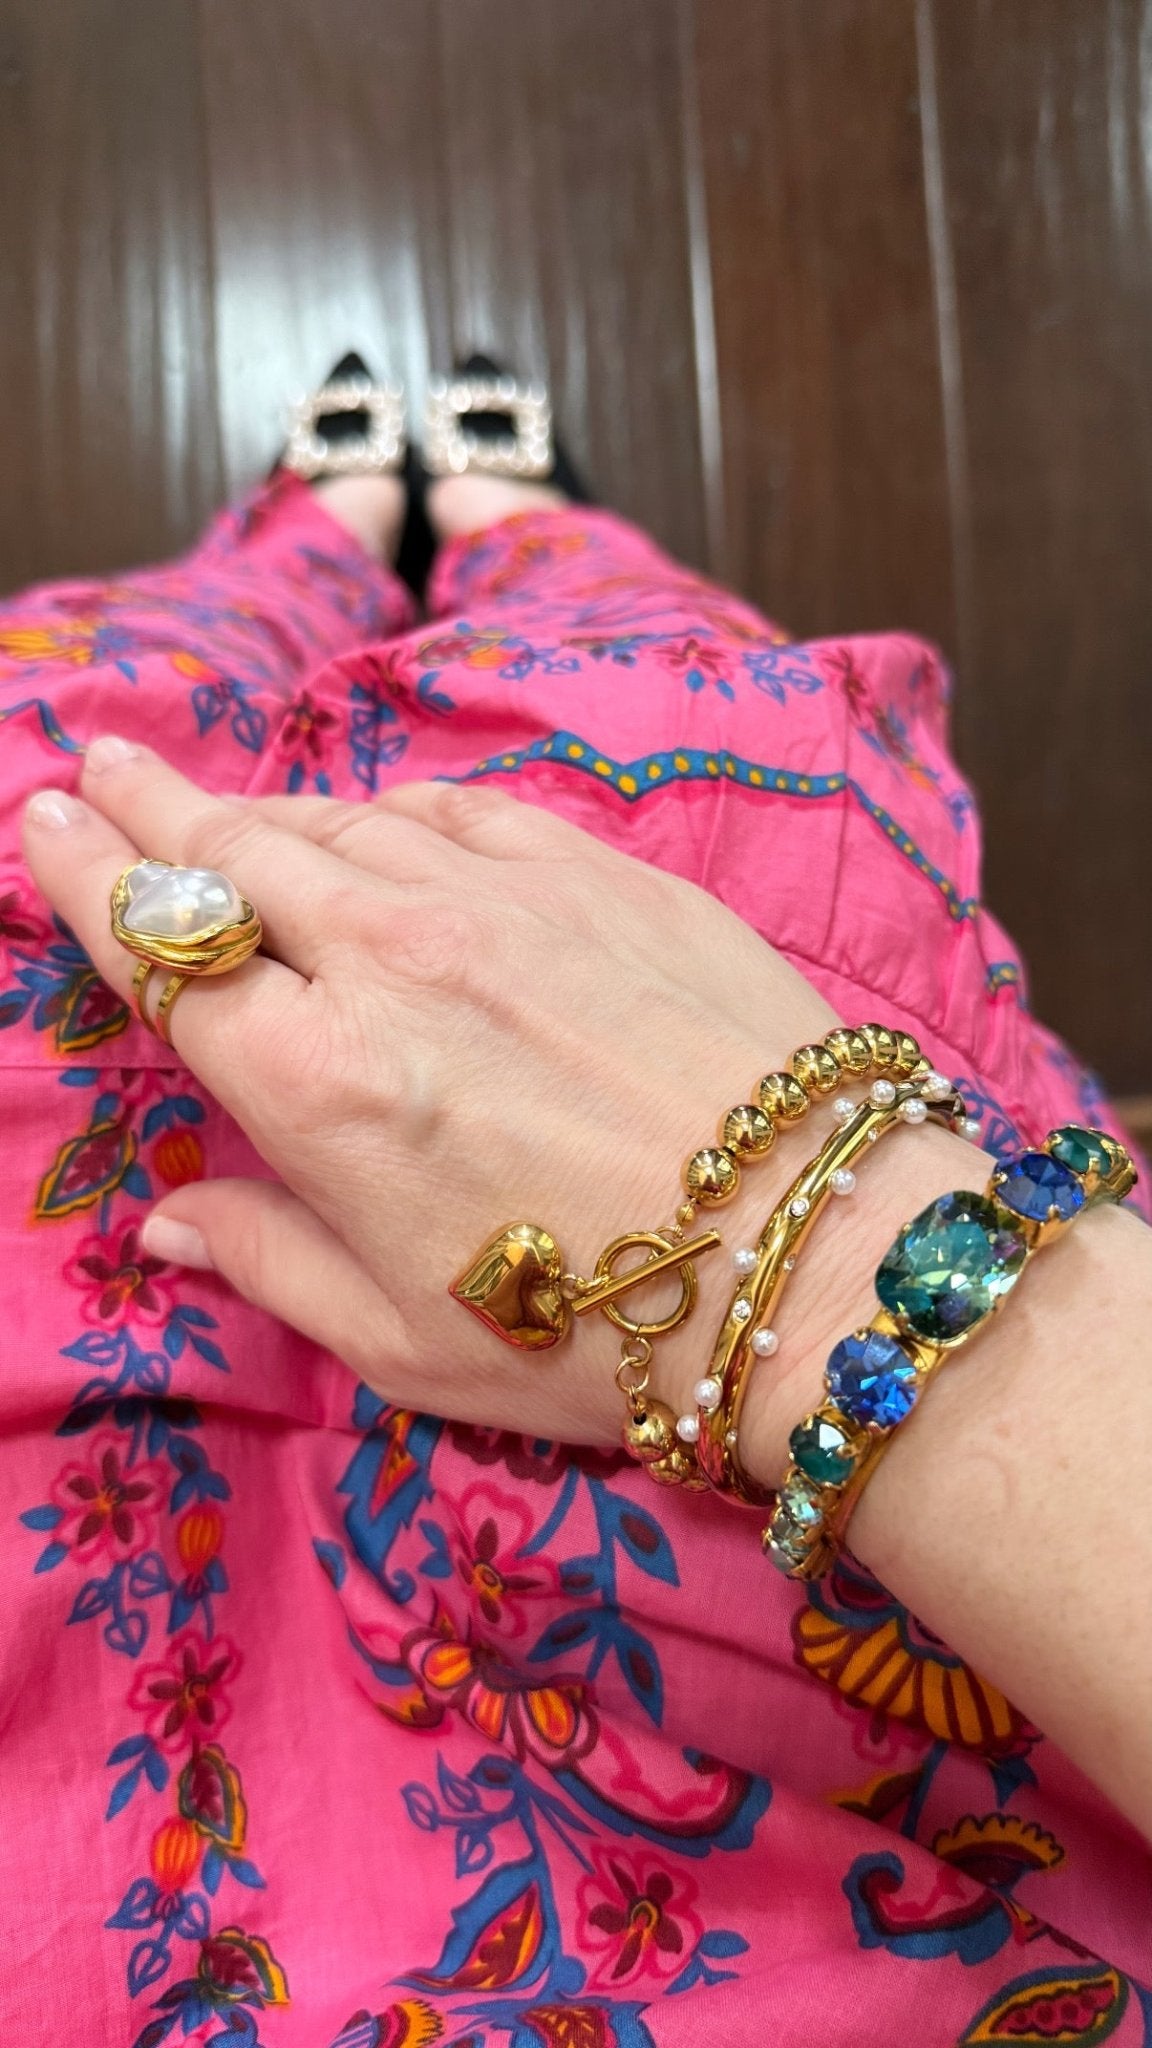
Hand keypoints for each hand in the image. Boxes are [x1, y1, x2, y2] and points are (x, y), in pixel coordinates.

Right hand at [22, 739, 978, 1470]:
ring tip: (215, 804)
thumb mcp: (404, 1344)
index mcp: (322, 1088)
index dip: (85, 881)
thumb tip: (166, 1222)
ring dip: (260, 808)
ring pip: (339, 820)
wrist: (819, 1249)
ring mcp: (499, 898)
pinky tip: (379, 823)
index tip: (39, 819)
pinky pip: (456, 808)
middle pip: (231, 855)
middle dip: (148, 806)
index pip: (164, 955)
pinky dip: (393, 810)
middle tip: (100, 764)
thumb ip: (269, 1264)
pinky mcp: (595, 870)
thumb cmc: (604, 1333)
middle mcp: (391, 963)